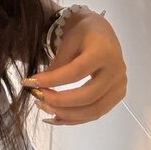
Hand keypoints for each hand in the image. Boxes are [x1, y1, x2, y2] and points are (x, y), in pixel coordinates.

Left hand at [20, 11, 126, 125]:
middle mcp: (116, 71)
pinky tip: (57, 116)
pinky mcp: (117, 96)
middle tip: (38, 98)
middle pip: (88, 96)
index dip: (53, 80)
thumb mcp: (68, 39)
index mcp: (104, 52)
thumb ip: (58, 62)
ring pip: (93, 111)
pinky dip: (76, 118)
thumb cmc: (83, 31)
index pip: (76, 72)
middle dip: (60, 102)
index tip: (31, 83)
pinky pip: (96, 113)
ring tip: (44, 107)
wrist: (102, 31)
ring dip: (66, 114)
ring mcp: (119, 86)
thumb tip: (40, 86)